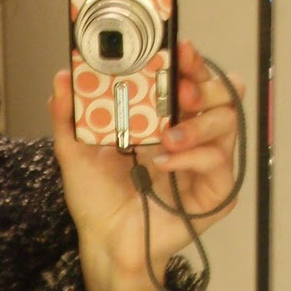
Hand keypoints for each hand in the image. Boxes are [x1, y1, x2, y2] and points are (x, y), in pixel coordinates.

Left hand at [49, 40, 244, 290]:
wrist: (104, 241)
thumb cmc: (98, 198)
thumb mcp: (76, 152)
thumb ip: (68, 116)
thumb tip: (61, 77)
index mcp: (168, 120)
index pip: (191, 80)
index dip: (191, 61)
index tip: (179, 48)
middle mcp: (193, 136)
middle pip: (222, 95)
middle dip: (204, 85)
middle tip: (181, 91)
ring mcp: (207, 163)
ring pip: (228, 123)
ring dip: (197, 124)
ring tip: (165, 137)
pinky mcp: (214, 192)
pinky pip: (218, 162)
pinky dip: (193, 156)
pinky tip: (165, 162)